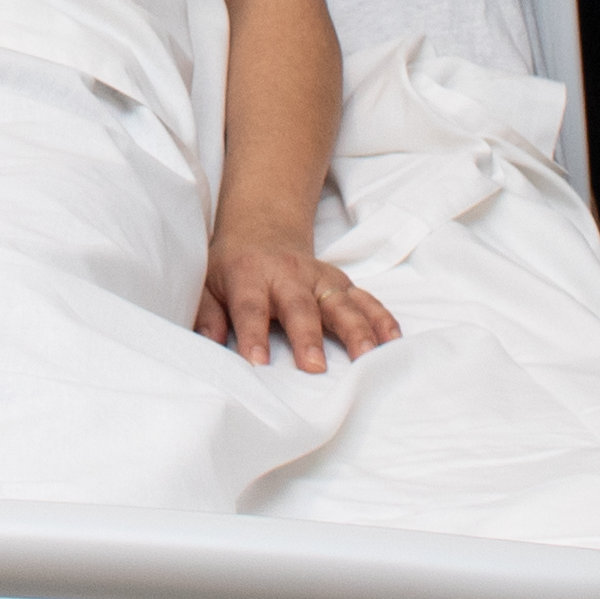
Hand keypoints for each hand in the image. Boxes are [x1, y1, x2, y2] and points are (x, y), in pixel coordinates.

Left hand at [196, 227, 397, 371]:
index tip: (257, 362)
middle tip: (313, 366)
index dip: (252, 333)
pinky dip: (382, 319)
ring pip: (341, 303)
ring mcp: (320, 278)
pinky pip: (366, 301)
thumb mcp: (206, 284)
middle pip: (300, 306)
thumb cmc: (232, 269)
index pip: (250, 306)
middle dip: (308, 336)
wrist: (261, 232)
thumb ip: (206, 314)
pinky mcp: (341, 284)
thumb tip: (207, 343)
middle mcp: (288, 275)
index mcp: (249, 274)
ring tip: (368, 356)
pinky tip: (393, 341)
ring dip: (357, 329)